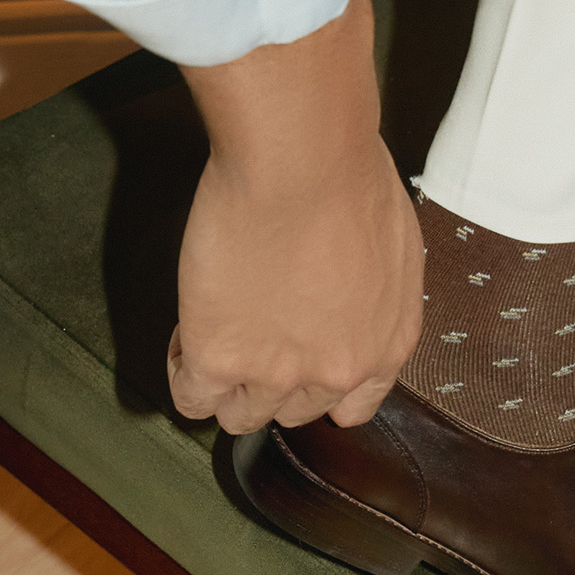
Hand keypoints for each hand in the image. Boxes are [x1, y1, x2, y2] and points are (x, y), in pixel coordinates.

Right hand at [170, 0, 422, 433]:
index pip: (351, 408)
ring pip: (239, 416)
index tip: (296, 358)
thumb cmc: (350, 173)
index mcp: (386, 344)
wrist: (303, 158)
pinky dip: (183, 371)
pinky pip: (191, 398)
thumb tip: (346, 290)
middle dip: (269, 380)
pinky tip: (186, 335)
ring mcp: (277, 373)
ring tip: (212, 332)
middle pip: (291, 413)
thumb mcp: (390, 244)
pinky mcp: (220, 357)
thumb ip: (371, 290)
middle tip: (248, 332)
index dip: (316, 383)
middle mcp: (337, 372)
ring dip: (224, 383)